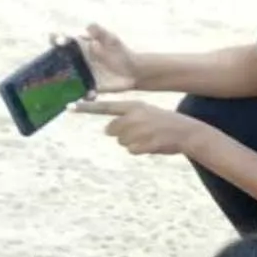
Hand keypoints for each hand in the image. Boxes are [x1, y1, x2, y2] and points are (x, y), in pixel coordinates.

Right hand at [52, 24, 138, 94]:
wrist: (133, 71)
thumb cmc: (121, 52)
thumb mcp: (111, 39)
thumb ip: (99, 31)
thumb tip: (86, 29)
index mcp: (79, 47)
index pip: (62, 40)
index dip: (56, 39)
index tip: (58, 41)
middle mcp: (77, 61)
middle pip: (58, 62)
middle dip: (52, 65)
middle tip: (53, 65)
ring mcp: (82, 76)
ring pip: (66, 80)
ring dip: (63, 84)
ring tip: (62, 85)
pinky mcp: (90, 88)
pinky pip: (83, 93)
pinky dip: (85, 95)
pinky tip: (90, 94)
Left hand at [73, 99, 193, 154]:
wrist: (187, 132)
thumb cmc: (164, 122)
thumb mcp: (146, 112)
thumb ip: (126, 117)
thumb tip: (107, 130)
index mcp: (133, 106)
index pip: (105, 107)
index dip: (86, 108)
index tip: (69, 107)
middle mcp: (133, 117)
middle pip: (111, 130)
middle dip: (121, 134)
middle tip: (139, 132)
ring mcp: (138, 131)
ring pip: (121, 142)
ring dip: (132, 143)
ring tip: (149, 137)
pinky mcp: (143, 144)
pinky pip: (132, 151)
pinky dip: (140, 150)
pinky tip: (152, 144)